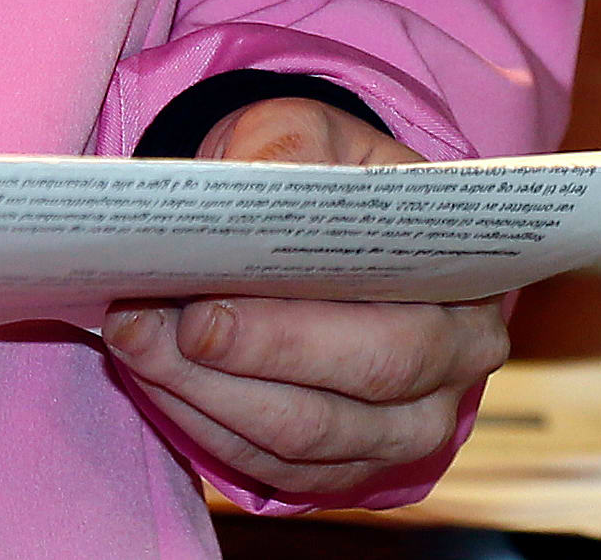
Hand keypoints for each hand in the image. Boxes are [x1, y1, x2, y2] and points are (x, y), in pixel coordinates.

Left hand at [100, 96, 512, 504]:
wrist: (315, 214)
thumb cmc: (323, 170)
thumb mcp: (311, 130)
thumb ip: (286, 149)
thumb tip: (252, 193)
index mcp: (467, 284)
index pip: (395, 331)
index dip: (294, 334)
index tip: (202, 311)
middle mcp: (454, 369)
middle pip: (348, 398)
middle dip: (239, 367)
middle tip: (148, 329)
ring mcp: (405, 427)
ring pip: (303, 443)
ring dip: (205, 398)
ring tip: (133, 342)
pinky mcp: (351, 463)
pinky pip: (276, 470)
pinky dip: (205, 425)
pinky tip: (154, 376)